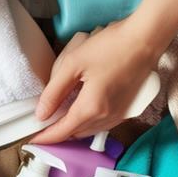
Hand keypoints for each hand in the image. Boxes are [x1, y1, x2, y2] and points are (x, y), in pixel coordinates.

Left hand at [30, 17, 164, 143]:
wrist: (145, 39)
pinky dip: (87, 122)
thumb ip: (54, 91)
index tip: (32, 138)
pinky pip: (102, 124)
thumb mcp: (73, 64)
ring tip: (58, 119)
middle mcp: (106, 117)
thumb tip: (41, 114)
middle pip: (75, 134)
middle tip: (42, 126)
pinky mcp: (127, 108)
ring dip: (73, 128)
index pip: (62, 132)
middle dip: (58, 133)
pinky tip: (80, 111)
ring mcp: (119, 114)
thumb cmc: (110, 46)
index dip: (45, 136)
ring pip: (89, 130)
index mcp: (91, 108)